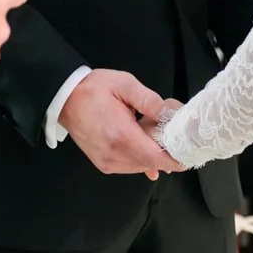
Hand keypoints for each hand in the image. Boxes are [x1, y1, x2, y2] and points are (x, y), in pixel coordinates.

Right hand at [60, 70, 182, 179]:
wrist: (65, 99)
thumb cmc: (93, 89)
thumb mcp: (125, 85)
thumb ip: (150, 100)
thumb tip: (170, 114)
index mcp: (121, 135)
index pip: (156, 158)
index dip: (175, 160)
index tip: (187, 154)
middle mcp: (114, 154)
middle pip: (150, 164)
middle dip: (164, 154)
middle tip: (170, 135)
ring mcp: (107, 162)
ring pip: (140, 167)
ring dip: (151, 155)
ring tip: (150, 133)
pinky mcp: (103, 164)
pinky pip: (129, 167)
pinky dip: (140, 159)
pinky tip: (144, 146)